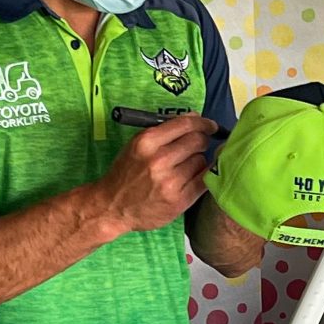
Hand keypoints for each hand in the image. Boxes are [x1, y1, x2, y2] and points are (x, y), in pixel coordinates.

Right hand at [96, 114, 217, 232]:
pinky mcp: (180, 200)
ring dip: (198, 161)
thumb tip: (196, 117)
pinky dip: (202, 176)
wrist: (112, 207)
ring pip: (202, 160)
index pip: (186, 125)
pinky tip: (194, 177)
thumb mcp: (137, 144)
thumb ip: (165, 130)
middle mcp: (159, 160)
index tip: (210, 126)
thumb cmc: (127, 172)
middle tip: (196, 147)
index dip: (203, 123)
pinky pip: (204, 180)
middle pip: (198, 141)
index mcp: (147, 142)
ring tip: (184, 167)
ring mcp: (171, 181)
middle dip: (201, 141)